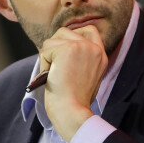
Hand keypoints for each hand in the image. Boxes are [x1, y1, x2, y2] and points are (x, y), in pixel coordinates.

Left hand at [39, 24, 107, 141]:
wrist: (72, 113)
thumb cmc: (75, 102)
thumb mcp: (87, 75)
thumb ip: (81, 59)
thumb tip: (61, 47)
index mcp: (100, 55)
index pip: (90, 30)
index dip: (74, 34)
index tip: (65, 47)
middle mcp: (93, 48)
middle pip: (65, 32)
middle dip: (55, 47)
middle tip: (54, 66)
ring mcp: (80, 46)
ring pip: (53, 40)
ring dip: (48, 56)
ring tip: (52, 73)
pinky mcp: (66, 49)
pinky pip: (45, 49)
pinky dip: (43, 63)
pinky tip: (49, 76)